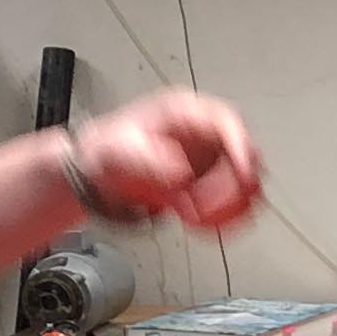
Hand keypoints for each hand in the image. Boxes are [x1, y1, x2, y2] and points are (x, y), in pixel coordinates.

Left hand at [68, 95, 262, 229]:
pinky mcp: (204, 180)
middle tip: (220, 204)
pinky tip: (205, 223)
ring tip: (201, 216)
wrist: (93, 171)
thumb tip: (181, 172)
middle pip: (239, 151)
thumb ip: (148, 160)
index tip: (244, 171)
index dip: (241, 145)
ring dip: (230, 201)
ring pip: (238, 178)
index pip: (224, 121)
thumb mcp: (118, 150)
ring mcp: (204, 156)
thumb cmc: (103, 151)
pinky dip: (223, 213)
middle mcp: (199, 131)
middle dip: (237, 182)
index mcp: (182, 112)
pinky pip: (227, 197)